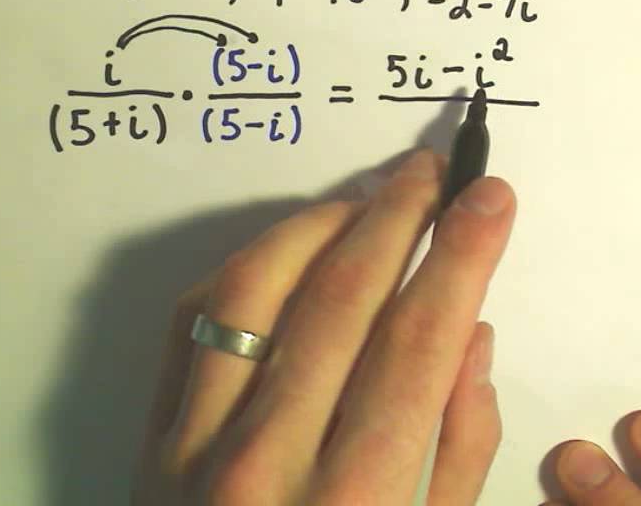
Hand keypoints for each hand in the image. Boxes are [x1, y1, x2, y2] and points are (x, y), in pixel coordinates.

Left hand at [132, 149, 515, 504]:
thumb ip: (459, 447)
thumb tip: (470, 333)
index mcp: (356, 501)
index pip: (419, 341)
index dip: (462, 256)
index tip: (489, 198)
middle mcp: (267, 464)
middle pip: (341, 297)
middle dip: (398, 215)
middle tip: (434, 169)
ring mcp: (194, 447)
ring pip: (255, 288)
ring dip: (321, 222)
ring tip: (372, 193)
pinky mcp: (151, 439)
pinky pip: (194, 318)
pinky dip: (248, 262)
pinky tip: (293, 242)